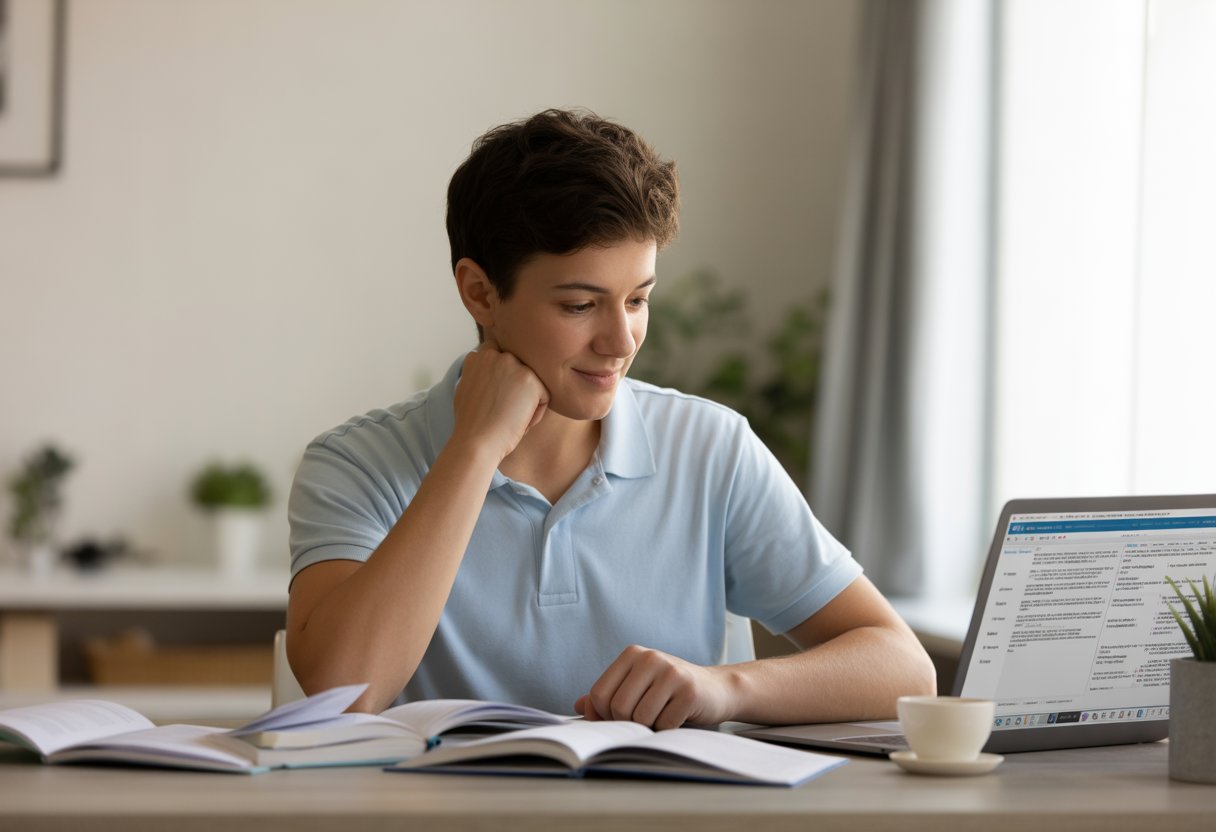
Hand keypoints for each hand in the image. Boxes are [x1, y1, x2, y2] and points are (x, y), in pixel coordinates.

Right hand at [451, 341, 549, 463]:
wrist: (476, 442)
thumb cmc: (472, 424)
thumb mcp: (468, 388)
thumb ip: (480, 373)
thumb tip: (490, 372)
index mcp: (479, 356)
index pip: (503, 358)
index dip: (505, 379)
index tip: (498, 398)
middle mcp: (496, 355)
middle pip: (521, 371)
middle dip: (518, 389)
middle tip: (503, 412)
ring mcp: (513, 365)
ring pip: (534, 384)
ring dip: (527, 401)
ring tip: (510, 417)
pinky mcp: (530, 379)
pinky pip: (544, 397)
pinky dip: (536, 413)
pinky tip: (518, 422)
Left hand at [574, 645, 738, 729]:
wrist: (717, 689)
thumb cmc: (670, 691)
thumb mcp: (637, 687)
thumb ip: (608, 695)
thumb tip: (579, 706)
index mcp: (632, 654)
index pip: (599, 695)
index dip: (605, 716)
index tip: (621, 717)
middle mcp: (650, 658)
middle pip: (618, 708)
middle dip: (629, 723)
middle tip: (647, 717)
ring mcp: (671, 672)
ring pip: (640, 718)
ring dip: (650, 727)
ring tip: (663, 715)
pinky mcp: (689, 691)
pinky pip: (664, 725)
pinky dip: (668, 730)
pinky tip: (679, 717)